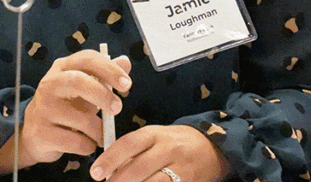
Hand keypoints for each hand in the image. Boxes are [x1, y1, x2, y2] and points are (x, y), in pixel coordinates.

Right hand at [0, 51, 131, 172]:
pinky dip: (88, 145)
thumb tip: (125, 61)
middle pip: (79, 82)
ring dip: (99, 130)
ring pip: (81, 119)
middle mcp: (50, 83)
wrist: (35, 132)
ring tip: (101, 134)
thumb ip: (104, 75)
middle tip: (117, 108)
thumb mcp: (84, 87)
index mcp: (62, 67)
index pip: (87, 59)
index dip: (109, 69)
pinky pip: (76, 142)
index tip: (127, 84)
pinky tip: (87, 143)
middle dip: (103, 95)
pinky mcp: (41, 132)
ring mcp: (43, 108)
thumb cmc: (66, 105)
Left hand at [90, 124, 229, 181]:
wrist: (214, 148)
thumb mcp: (158, 137)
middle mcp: (169, 149)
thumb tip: (110, 168)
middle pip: (138, 168)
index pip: (129, 144)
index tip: (95, 172)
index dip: (110, 158)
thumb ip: (136, 150)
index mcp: (157, 134)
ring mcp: (181, 169)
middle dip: (118, 181)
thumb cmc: (178, 143)